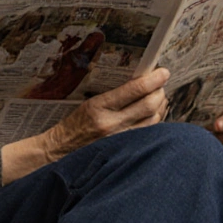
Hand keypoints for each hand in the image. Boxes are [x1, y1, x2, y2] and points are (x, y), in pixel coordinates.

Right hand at [42, 67, 168, 160]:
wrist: (60, 150)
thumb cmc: (73, 124)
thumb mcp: (87, 103)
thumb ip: (112, 95)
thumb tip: (140, 83)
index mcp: (99, 107)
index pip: (134, 90)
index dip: (152, 80)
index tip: (163, 72)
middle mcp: (112, 123)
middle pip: (149, 105)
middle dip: (160, 91)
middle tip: (162, 83)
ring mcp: (121, 138)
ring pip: (154, 120)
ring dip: (161, 105)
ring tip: (159, 96)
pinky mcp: (126, 149)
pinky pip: (150, 132)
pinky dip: (157, 120)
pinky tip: (156, 113)